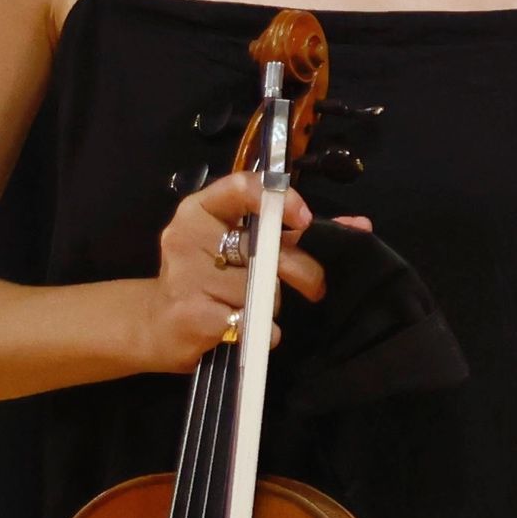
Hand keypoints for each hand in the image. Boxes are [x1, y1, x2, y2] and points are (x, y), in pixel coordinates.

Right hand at [138, 173, 341, 375]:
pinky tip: (242, 327)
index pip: (240, 187)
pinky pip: (250, 322)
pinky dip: (260, 330)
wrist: (156, 324)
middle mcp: (186, 237)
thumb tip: (360, 225)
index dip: (280, 199)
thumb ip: (296, 232)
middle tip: (313, 284)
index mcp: (199, 210)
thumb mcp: (246, 247)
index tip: (304, 220)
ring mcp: (185, 276)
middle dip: (298, 268)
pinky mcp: (190, 314)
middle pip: (264, 246)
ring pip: (261, 289)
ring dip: (271, 304)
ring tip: (251, 308)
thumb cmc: (209, 278)